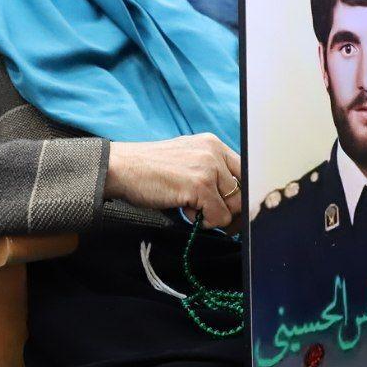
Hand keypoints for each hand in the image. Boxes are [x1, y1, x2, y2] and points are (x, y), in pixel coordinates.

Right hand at [106, 133, 240, 229]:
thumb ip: (209, 171)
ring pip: (233, 207)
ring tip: (189, 207)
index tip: (233, 210)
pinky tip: (183, 210)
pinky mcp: (200, 185)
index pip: (245, 172)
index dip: (241, 194)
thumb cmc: (148, 169)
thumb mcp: (185, 160)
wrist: (121, 167)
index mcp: (213, 144)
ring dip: (213, 216)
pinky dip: (203, 222)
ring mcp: (208, 167)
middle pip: (243, 192)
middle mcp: (214, 152)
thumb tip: (232, 201)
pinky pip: (218, 217)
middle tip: (209, 216)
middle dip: (229, 210)